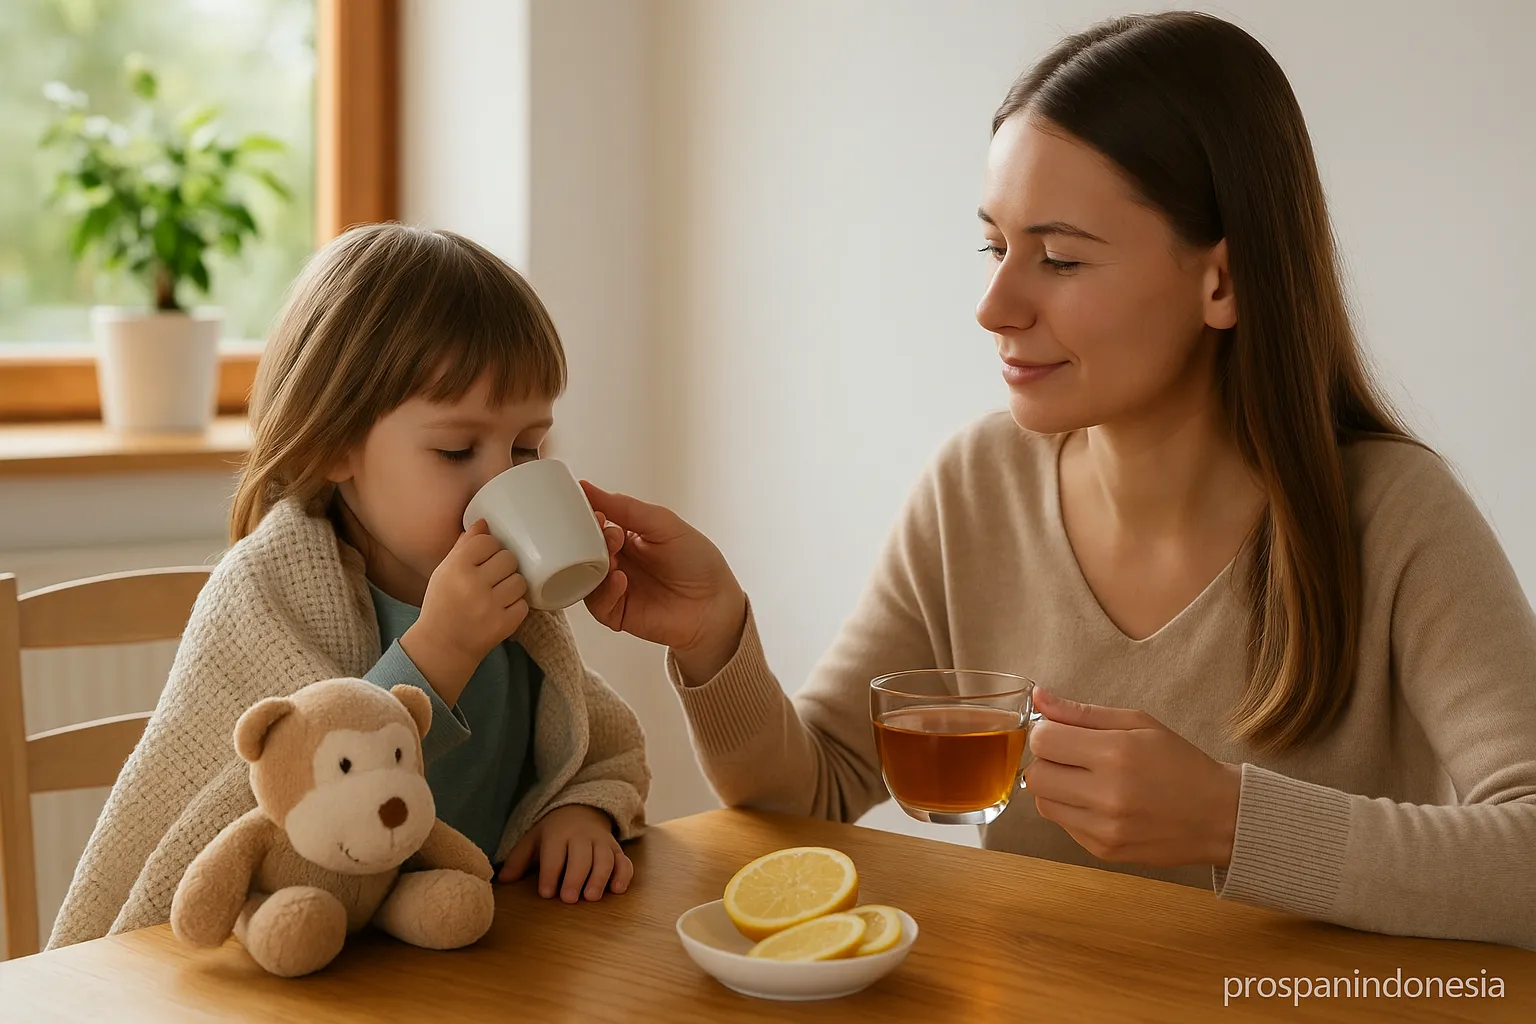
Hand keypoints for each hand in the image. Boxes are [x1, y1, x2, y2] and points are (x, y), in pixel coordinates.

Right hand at [401, 520, 527, 704]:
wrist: (442, 646)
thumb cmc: (442, 605)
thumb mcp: (444, 572)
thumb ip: (464, 547)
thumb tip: (484, 523)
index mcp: (456, 568)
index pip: (488, 542)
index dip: (490, 548)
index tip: (485, 558)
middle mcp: (473, 585)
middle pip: (508, 558)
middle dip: (503, 566)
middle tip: (493, 577)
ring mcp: (490, 606)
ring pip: (519, 581)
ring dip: (512, 586)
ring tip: (498, 593)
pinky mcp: (504, 625)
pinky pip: (523, 604)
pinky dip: (516, 606)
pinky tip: (502, 609)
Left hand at [497, 805, 633, 902]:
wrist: (582, 810)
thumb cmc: (553, 833)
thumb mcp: (533, 840)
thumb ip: (518, 860)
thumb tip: (502, 880)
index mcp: (558, 834)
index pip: (554, 853)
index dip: (550, 873)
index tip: (546, 893)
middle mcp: (582, 836)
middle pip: (581, 856)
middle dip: (575, 877)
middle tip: (569, 898)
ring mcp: (602, 842)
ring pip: (605, 858)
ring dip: (600, 877)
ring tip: (591, 897)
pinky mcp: (616, 850)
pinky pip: (624, 861)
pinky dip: (623, 875)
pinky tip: (617, 889)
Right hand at [580, 481, 747, 684]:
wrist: (716, 604)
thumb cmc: (698, 562)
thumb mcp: (663, 524)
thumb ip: (625, 507)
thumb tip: (587, 488)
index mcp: (627, 536)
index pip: (595, 523)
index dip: (589, 514)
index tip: (587, 506)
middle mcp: (618, 561)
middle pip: (585, 549)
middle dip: (589, 537)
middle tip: (606, 530)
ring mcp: (615, 588)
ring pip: (585, 575)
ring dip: (594, 563)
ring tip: (614, 554)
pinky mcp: (617, 613)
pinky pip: (597, 603)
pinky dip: (604, 590)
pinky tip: (620, 579)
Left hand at [1023, 687, 1241, 866]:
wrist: (1219, 816)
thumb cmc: (1180, 763)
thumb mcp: (1138, 724)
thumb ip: (1082, 712)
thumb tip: (1039, 697)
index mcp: (1116, 754)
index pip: (1043, 741)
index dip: (1046, 732)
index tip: (1061, 732)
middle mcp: (1106, 794)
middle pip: (1035, 775)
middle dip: (1047, 761)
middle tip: (1072, 757)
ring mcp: (1104, 828)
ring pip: (1043, 803)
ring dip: (1055, 788)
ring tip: (1086, 780)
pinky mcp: (1103, 850)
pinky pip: (1063, 825)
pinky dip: (1072, 811)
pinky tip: (1099, 802)